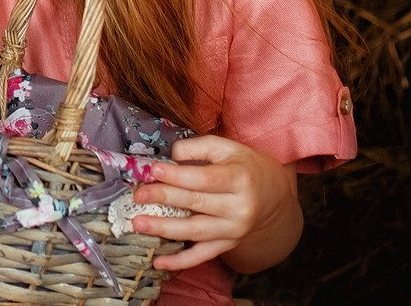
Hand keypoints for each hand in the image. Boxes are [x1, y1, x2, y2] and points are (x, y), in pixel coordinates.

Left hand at [131, 134, 300, 274]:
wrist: (272, 192)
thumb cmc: (242, 165)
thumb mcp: (224, 147)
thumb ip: (196, 148)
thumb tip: (168, 159)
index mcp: (239, 178)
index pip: (205, 179)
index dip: (177, 175)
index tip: (153, 170)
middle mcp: (240, 207)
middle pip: (197, 204)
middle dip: (164, 199)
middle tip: (138, 196)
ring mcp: (234, 230)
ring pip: (196, 232)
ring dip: (165, 229)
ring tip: (139, 224)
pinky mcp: (228, 245)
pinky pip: (203, 256)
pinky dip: (180, 262)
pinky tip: (158, 261)